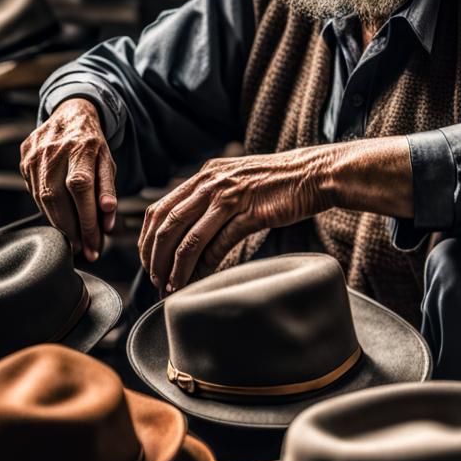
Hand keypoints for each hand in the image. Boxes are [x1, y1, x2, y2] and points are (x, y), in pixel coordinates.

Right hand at [20, 97, 116, 260]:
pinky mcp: (25, 158)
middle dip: (71, 229)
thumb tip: (108, 221)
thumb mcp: (107, 163)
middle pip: (57, 197)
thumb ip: (108, 191)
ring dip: (58, 223)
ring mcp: (36, 153)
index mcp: (81, 148)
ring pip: (42, 198)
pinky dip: (46, 209)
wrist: (71, 115)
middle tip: (83, 249)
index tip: (94, 243)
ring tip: (73, 239)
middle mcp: (55, 149)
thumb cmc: (92, 145)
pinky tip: (59, 216)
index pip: (82, 189)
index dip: (86, 219)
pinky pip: (34, 191)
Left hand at [138, 146, 335, 294]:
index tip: (146, 262)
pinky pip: (218, 244)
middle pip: (167, 225)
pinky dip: (204, 266)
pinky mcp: (250, 213)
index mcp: (203, 175)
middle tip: (155, 281)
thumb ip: (210, 199)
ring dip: (176, 267)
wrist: (313, 173)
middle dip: (155, 258)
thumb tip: (188, 231)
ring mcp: (230, 197)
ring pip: (188, 238)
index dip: (146, 239)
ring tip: (172, 287)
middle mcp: (211, 183)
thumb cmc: (277, 182)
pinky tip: (200, 280)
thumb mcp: (235, 181)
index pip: (159, 209)